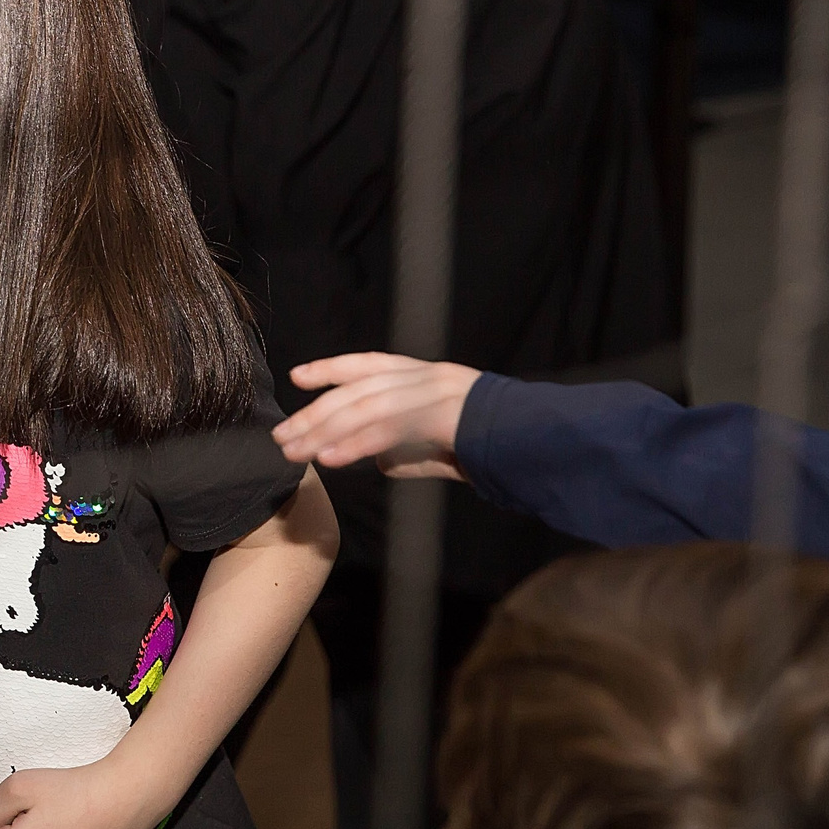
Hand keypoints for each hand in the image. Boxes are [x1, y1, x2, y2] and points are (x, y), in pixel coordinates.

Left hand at [272, 353, 479, 480]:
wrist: (546, 439)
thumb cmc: (498, 445)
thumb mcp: (447, 445)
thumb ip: (412, 451)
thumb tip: (381, 464)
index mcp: (427, 376)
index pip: (369, 364)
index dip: (332, 368)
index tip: (298, 376)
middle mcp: (426, 377)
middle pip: (356, 391)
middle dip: (315, 414)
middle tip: (281, 437)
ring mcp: (435, 393)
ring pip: (365, 409)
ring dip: (324, 433)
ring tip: (294, 453)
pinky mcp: (441, 417)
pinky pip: (388, 431)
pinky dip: (354, 445)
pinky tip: (327, 459)